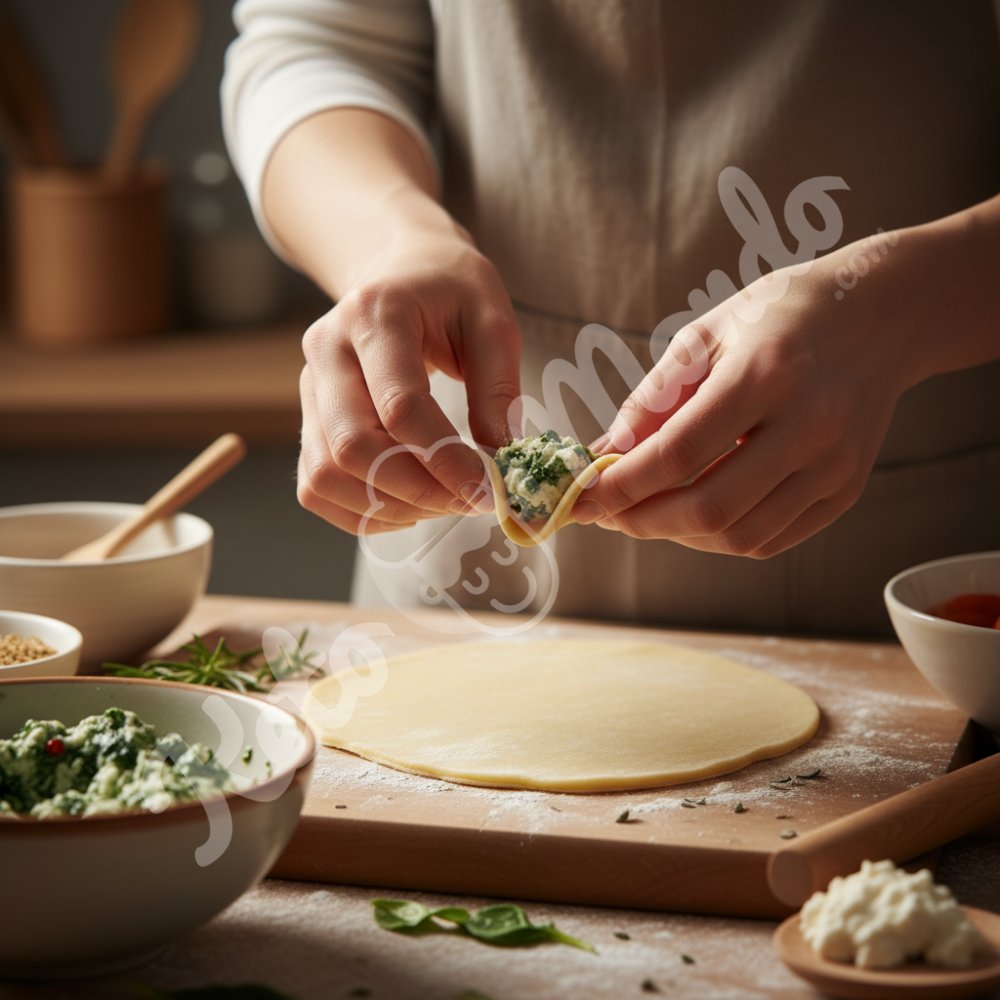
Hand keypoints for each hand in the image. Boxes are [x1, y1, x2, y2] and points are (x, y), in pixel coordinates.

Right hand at [297, 231, 521, 534]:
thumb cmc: (450, 289)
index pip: (400, 406)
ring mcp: (309, 387)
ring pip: (325, 475)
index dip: (445, 460)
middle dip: (418, 491)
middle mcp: (327, 350)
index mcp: (376, 315)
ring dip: (388, 507)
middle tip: (469, 502)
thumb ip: (498, 388)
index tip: (488, 489)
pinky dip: (362, 511)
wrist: (397, 266)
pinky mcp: (307, 418)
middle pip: (353, 447)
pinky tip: (408, 503)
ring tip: (442, 503)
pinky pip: (316, 486)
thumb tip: (498, 461)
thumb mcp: (492, 319)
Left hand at [574, 238, 916, 556]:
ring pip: (739, 535)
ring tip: (644, 513)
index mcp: (767, 373)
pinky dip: (718, 538)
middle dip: (641, 521)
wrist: (880, 316)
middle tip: (605, 514)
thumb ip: (653, 400)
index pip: (680, 452)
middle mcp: (809, 425)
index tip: (581, 496)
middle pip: (710, 506)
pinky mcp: (846, 490)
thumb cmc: (779, 317)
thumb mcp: (706, 336)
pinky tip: (691, 516)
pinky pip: (770, 540)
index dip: (623, 484)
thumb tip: (604, 457)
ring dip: (677, 535)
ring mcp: (834, 465)